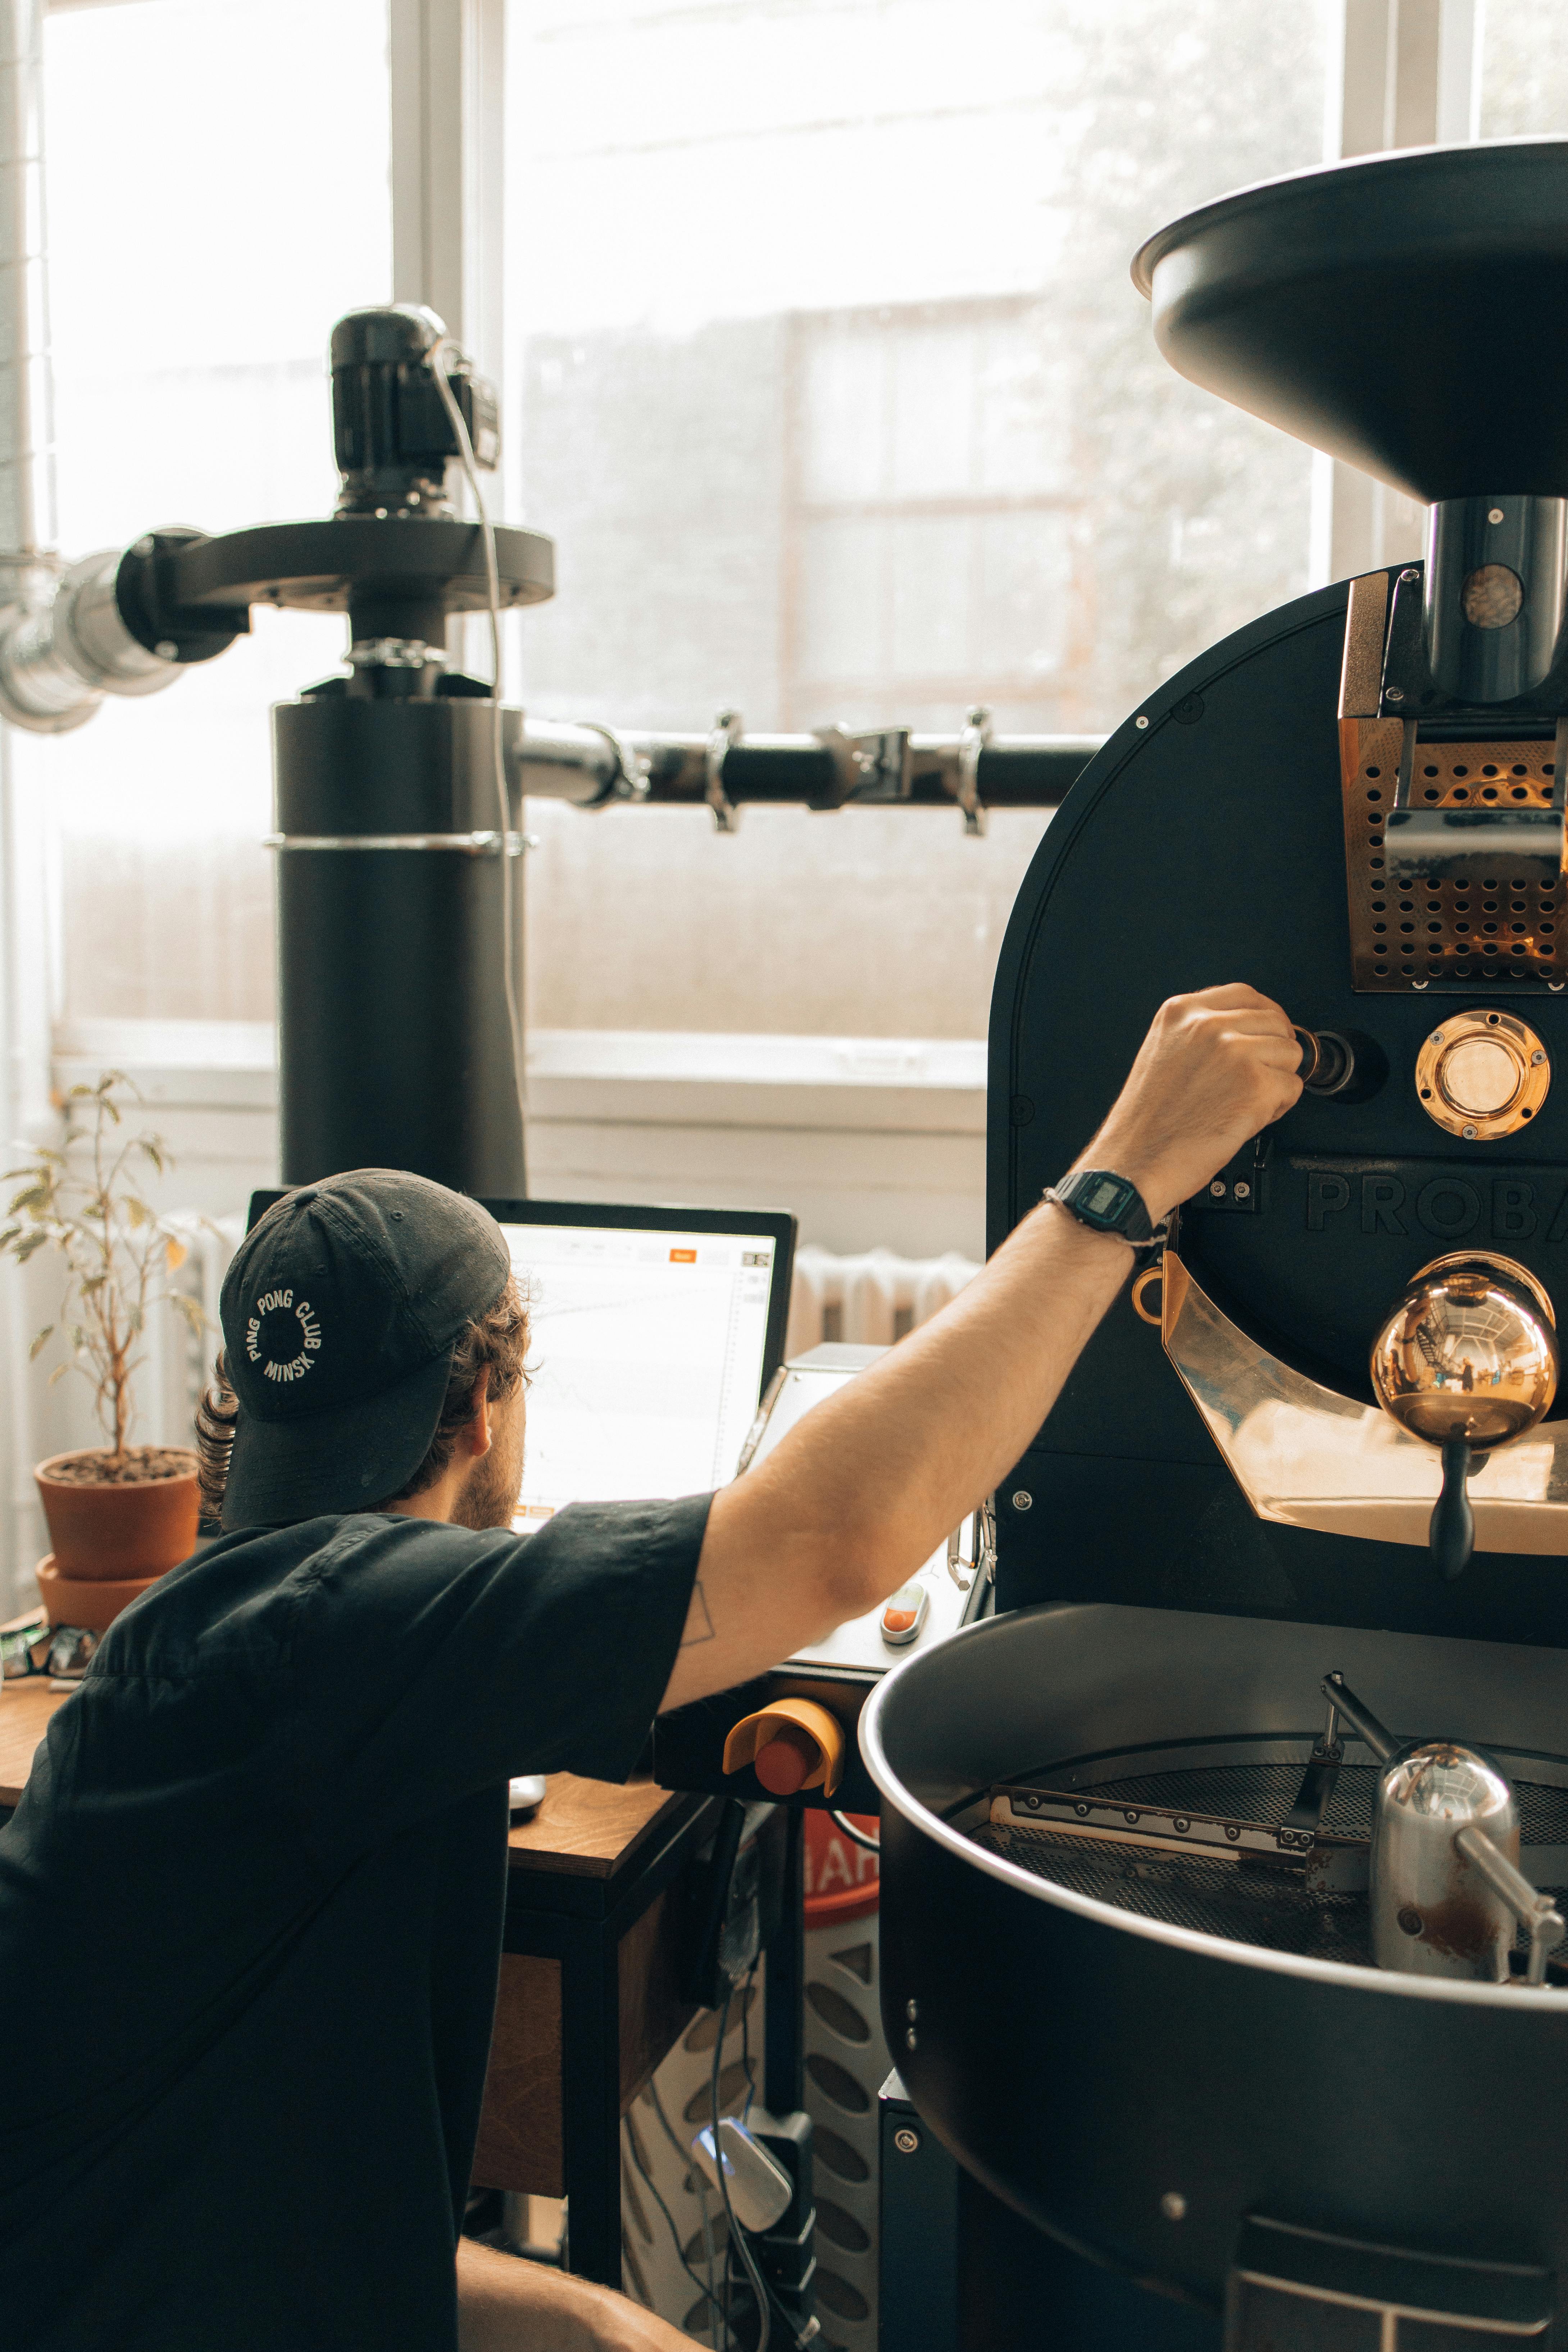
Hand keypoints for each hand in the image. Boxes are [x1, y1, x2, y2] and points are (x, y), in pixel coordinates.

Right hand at [1083, 983, 1302, 1223]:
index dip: (1264, 1018)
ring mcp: (1234, 1052)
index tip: (1266, 1035)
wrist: (1134, 1162)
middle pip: (1275, 1023)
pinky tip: (1247, 1118)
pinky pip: (1293, 1087)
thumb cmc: (1146, 1122)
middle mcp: (1208, 1025)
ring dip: (1277, 1080)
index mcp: (1181, 1012)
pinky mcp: (1255, 1085)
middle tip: (1253, 1080)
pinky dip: (1278, 1107)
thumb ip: (1199, 1034)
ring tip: (1244, 1101)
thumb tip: (1247, 1032)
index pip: (1246, 995)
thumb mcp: (1163, 1053)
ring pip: (1290, 1054)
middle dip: (1272, 1053)